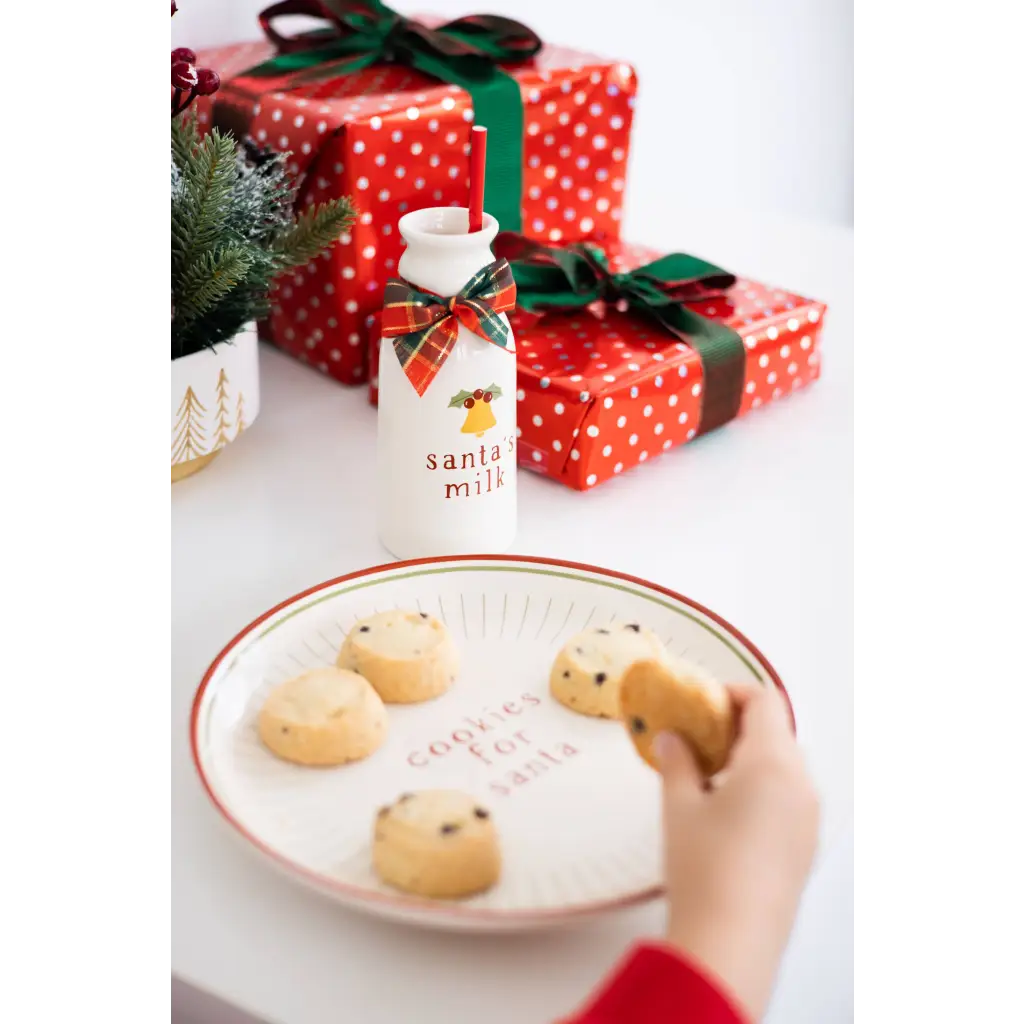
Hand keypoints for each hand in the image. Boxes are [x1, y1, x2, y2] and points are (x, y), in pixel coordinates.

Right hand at [656, 683, 819, 1021]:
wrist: (731, 941)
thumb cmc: (704, 870)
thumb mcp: (679, 807)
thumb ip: (676, 762)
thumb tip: (671, 739)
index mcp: (772, 764)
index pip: (764, 701)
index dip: (731, 693)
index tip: (700, 702)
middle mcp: (801, 785)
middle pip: (778, 731)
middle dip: (738, 726)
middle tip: (698, 736)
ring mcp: (809, 818)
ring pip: (786, 764)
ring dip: (752, 757)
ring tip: (708, 775)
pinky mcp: (806, 845)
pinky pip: (791, 796)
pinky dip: (764, 787)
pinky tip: (728, 810)